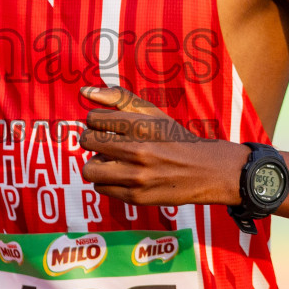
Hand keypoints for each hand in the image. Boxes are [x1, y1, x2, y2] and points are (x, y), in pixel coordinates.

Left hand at [79, 84, 245, 206]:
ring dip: (96, 164)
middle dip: (93, 141)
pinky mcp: (135, 197)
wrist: (205, 171)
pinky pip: (100, 188)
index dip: (97, 122)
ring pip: (89, 169)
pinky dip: (107, 182)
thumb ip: (117, 97)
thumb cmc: (172, 137)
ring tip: (112, 162)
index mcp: (140, 125)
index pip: (92, 119)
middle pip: (86, 142)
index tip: (109, 127)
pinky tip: (123, 176)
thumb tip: (83, 92)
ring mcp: (136, 176)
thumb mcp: (151, 112)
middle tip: (108, 144)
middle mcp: (137, 150)